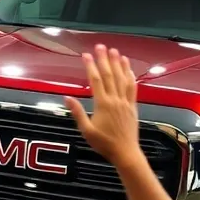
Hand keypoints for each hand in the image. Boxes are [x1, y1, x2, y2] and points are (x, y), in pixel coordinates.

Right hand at [64, 45, 139, 166]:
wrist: (125, 153)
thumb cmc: (104, 144)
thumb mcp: (86, 130)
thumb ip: (77, 113)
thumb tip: (66, 98)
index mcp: (102, 104)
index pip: (95, 80)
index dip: (90, 66)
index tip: (86, 55)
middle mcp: (115, 100)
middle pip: (109, 75)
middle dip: (104, 59)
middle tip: (101, 46)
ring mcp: (125, 102)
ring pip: (122, 79)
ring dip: (119, 64)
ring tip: (115, 52)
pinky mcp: (133, 106)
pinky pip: (132, 88)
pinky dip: (130, 76)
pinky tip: (128, 69)